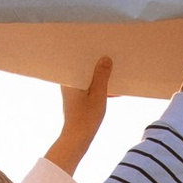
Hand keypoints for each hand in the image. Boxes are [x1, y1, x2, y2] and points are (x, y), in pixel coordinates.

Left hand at [54, 57, 111, 172]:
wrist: (77, 138)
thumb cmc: (86, 118)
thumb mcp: (98, 95)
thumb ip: (102, 76)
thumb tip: (105, 58)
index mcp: (69, 78)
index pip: (78, 58)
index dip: (90, 51)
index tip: (100, 44)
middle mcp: (68, 81)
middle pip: (83, 66)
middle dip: (97, 62)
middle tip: (110, 54)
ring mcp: (72, 89)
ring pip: (87, 76)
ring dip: (99, 74)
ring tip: (114, 68)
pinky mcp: (77, 97)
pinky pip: (89, 85)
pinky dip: (98, 85)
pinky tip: (113, 88)